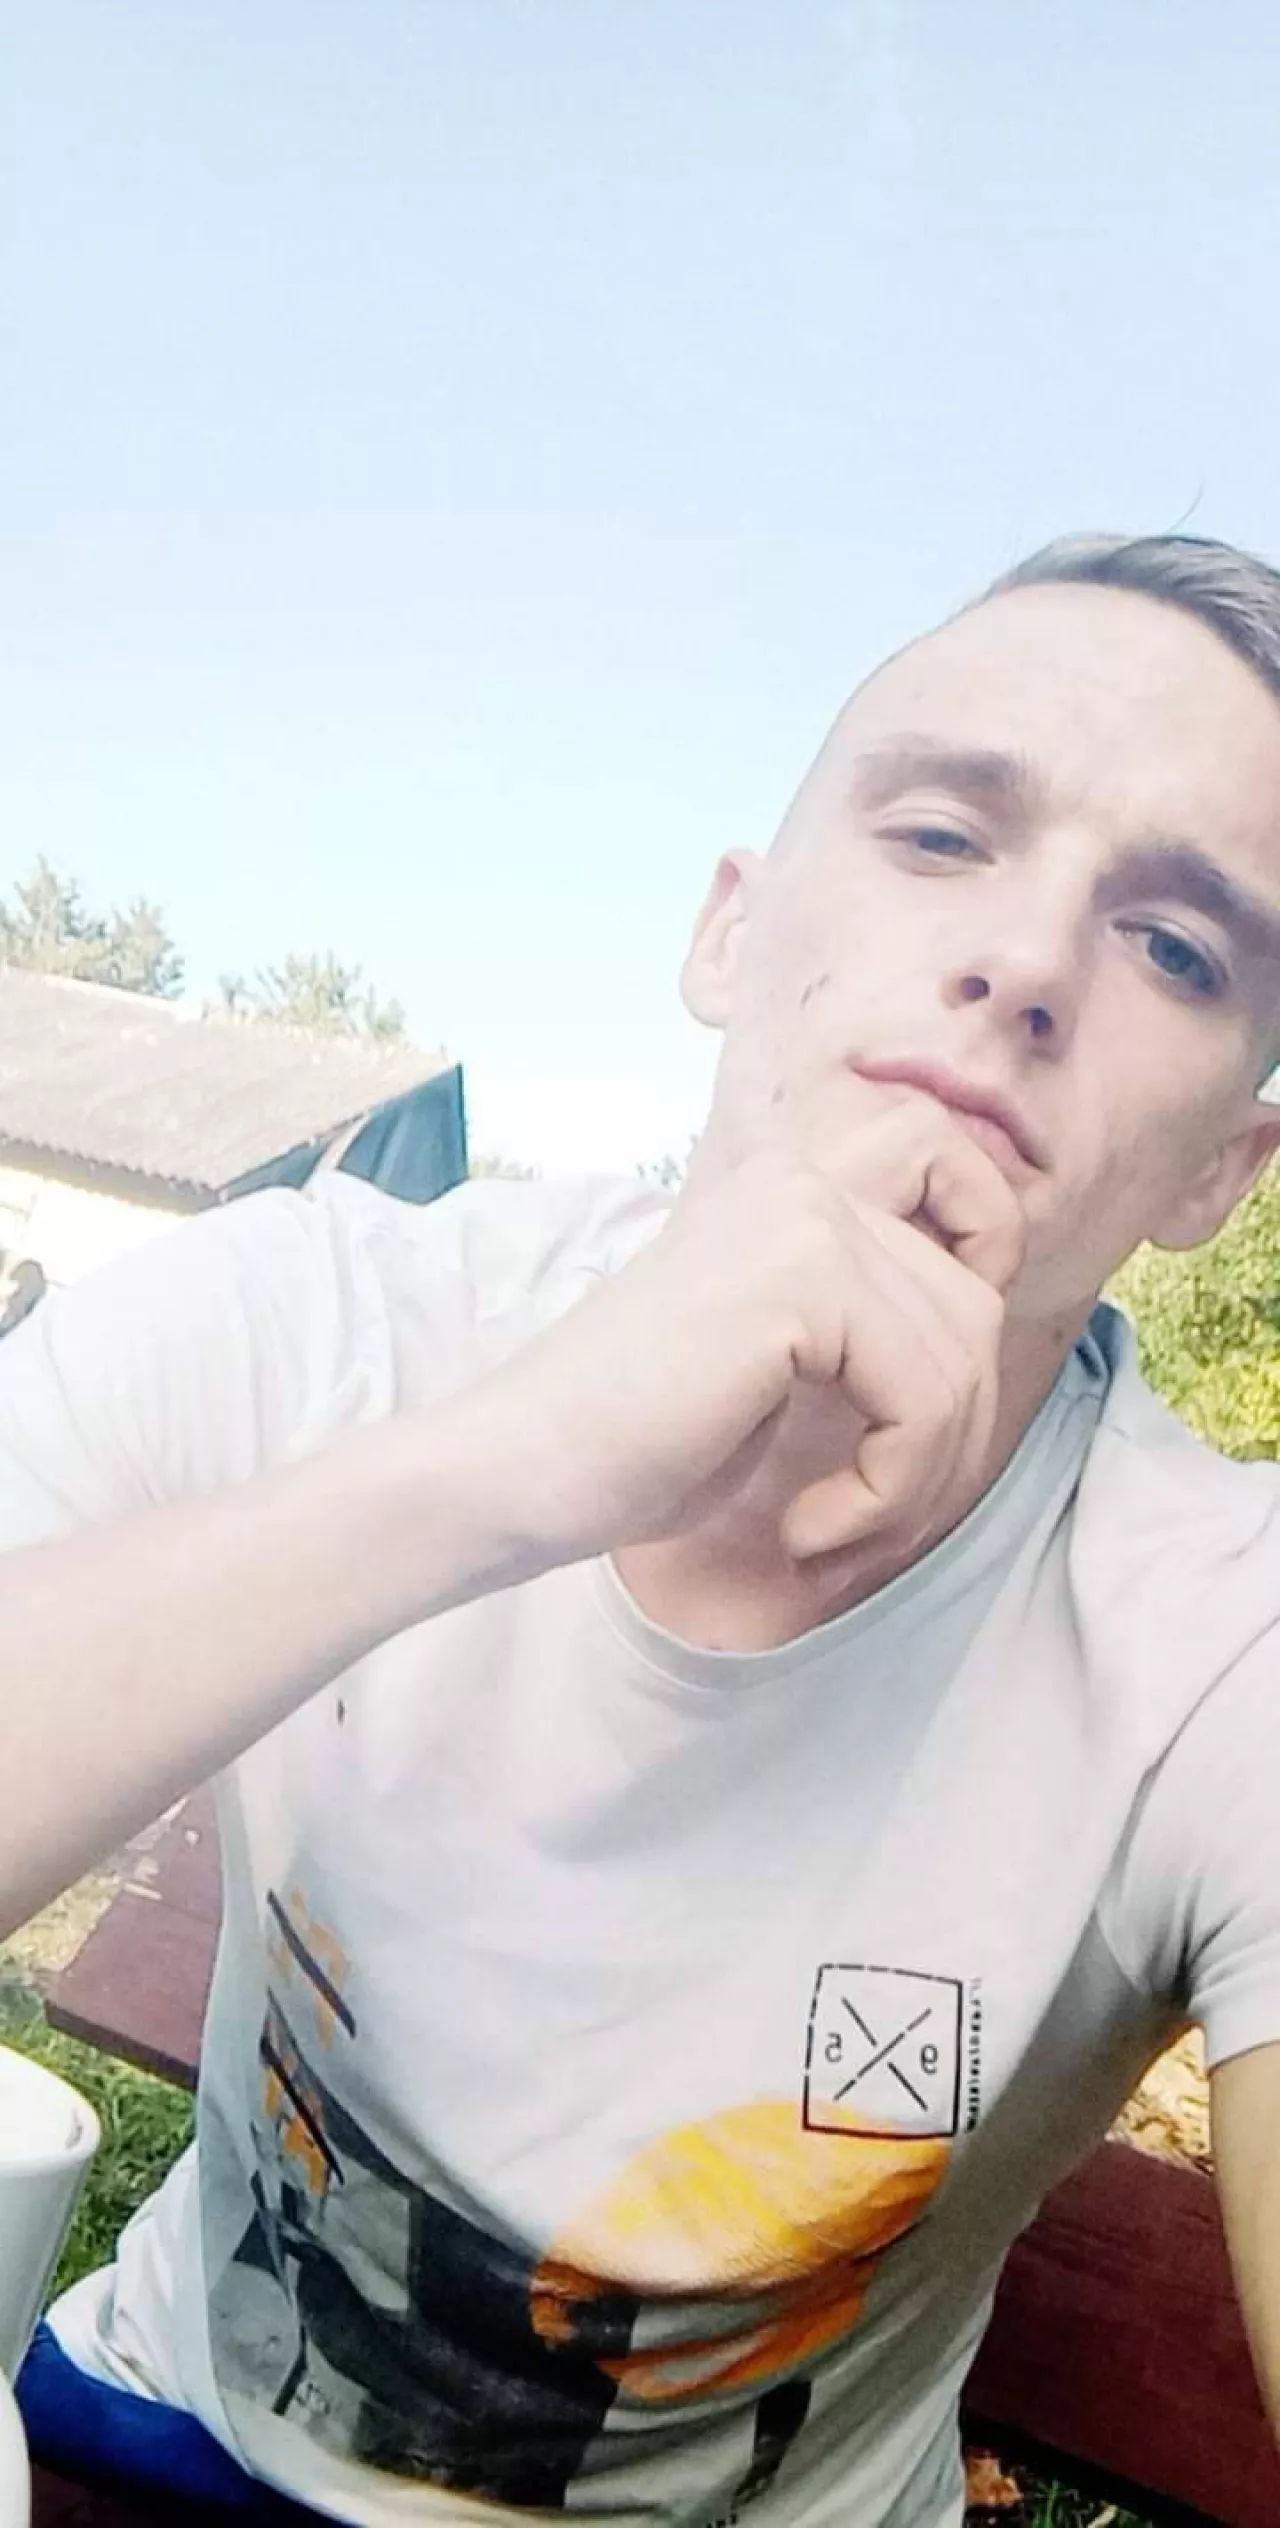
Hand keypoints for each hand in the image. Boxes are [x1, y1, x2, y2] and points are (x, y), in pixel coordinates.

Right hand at [467, 1090, 1025, 1571]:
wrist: (522, 1468)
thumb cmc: (637, 1439)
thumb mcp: (782, 1358)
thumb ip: (869, 1318)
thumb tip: (985, 1328)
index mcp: (793, 1183)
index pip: (962, 1178)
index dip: (986, 1261)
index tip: (923, 1381)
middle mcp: (804, 1178)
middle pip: (974, 1302)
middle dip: (948, 1435)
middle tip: (868, 1512)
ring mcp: (804, 1217)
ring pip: (960, 1361)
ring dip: (917, 1479)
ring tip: (835, 1528)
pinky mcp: (801, 1279)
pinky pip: (924, 1399)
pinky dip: (887, 1489)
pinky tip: (812, 1525)